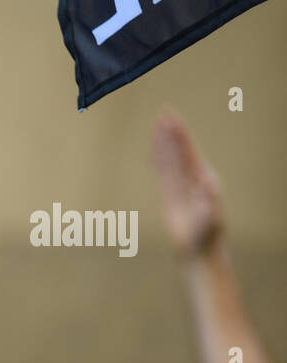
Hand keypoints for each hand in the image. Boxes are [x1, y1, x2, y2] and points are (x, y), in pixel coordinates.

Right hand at [152, 110, 223, 257]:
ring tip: (157, 124)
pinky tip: (153, 149)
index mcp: (202, 179)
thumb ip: (209, 201)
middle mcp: (193, 178)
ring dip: (163, 142)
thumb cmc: (206, 236)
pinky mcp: (171, 194)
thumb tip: (207, 184)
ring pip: (169, 159)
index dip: (179, 135)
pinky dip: (158, 159)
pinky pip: (162, 172)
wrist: (199, 250)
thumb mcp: (210, 219)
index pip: (188, 152)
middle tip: (163, 112)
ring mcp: (181, 185)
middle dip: (171, 132)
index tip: (171, 119)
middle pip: (178, 150)